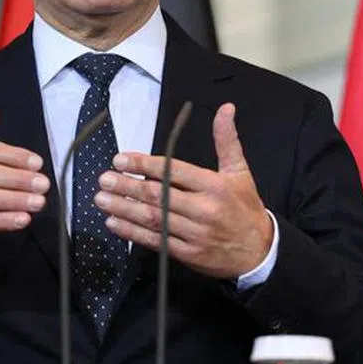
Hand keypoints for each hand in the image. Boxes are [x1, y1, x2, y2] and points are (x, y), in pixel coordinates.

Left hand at [94, 103, 273, 279]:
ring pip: (153, 218)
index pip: (173, 171)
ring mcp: (195, 234)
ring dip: (124, 209)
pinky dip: (133, 232)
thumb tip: (226, 109)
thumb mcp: (240, 171)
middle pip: (158, 195)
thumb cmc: (246, 209)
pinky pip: (156, 241)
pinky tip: (115, 223)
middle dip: (127, 186)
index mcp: (214, 186)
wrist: (259, 253)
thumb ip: (226, 140)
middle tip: (105, 179)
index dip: (144, 164)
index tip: (121, 160)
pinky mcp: (188, 254)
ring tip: (103, 199)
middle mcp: (204, 209)